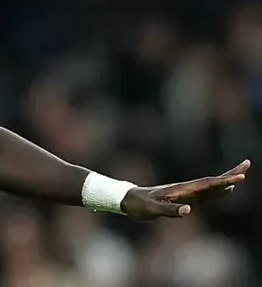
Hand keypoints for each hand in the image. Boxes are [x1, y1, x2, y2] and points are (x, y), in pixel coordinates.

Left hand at [120, 160, 250, 220]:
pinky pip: (204, 195)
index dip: (223, 181)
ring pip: (209, 187)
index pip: (206, 184)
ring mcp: (184, 193)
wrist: (128, 200)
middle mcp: (185, 189)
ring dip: (225, 182)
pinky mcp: (182, 198)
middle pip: (211, 181)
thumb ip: (170, 210)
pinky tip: (224, 190)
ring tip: (241, 176)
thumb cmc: (139, 205)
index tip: (239, 176)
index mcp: (180, 190)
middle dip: (229, 174)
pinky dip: (217, 191)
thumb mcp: (152, 209)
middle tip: (247, 165)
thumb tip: (188, 210)